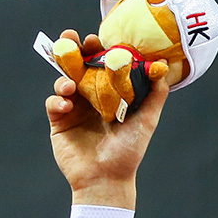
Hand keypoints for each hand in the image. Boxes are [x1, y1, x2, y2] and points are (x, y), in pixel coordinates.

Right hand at [46, 31, 168, 210]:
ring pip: (63, 81)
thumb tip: (164, 65)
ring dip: (64, 75)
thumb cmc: (129, 152)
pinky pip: (53, 103)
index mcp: (110, 92)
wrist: (107, 179)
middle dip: (73, 50)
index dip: (98, 48)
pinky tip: (66, 105)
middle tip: (71, 38)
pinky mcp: (59, 122)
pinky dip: (57, 99)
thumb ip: (156, 94)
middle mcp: (91, 97)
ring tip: (70, 84)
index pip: (102, 63)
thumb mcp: (147, 120)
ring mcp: (74, 108)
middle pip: (79, 66)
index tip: (97, 38)